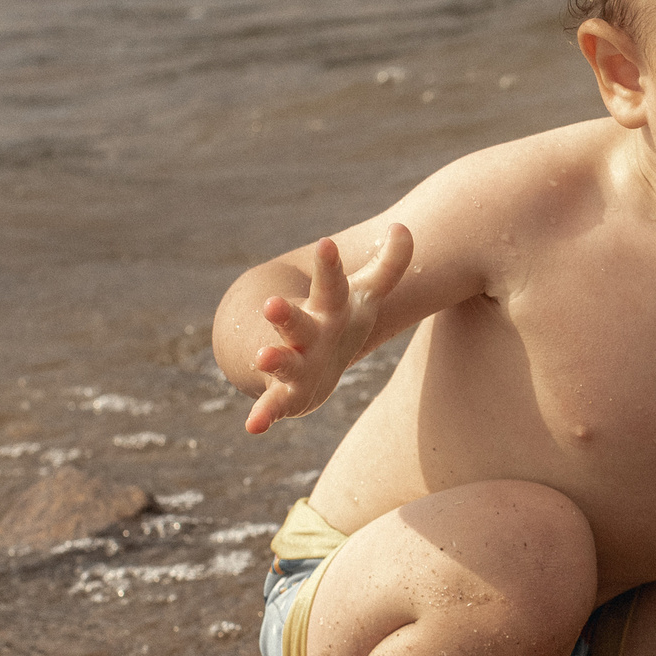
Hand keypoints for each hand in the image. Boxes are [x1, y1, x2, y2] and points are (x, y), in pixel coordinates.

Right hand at [245, 224, 414, 433]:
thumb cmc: (338, 321)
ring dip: (273, 360)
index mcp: (328, 307)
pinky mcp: (288, 395)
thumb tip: (403, 227)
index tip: (326, 244)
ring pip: (283, 362)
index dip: (329, 266)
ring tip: (262, 357)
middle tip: (270, 304)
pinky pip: (275, 405)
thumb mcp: (367, 295)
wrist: (306, 361)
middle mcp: (307, 333)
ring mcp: (295, 363)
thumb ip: (389, 264)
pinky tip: (253, 427)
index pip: (331, 284)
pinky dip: (264, 415)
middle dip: (283, 315)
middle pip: (295, 322)